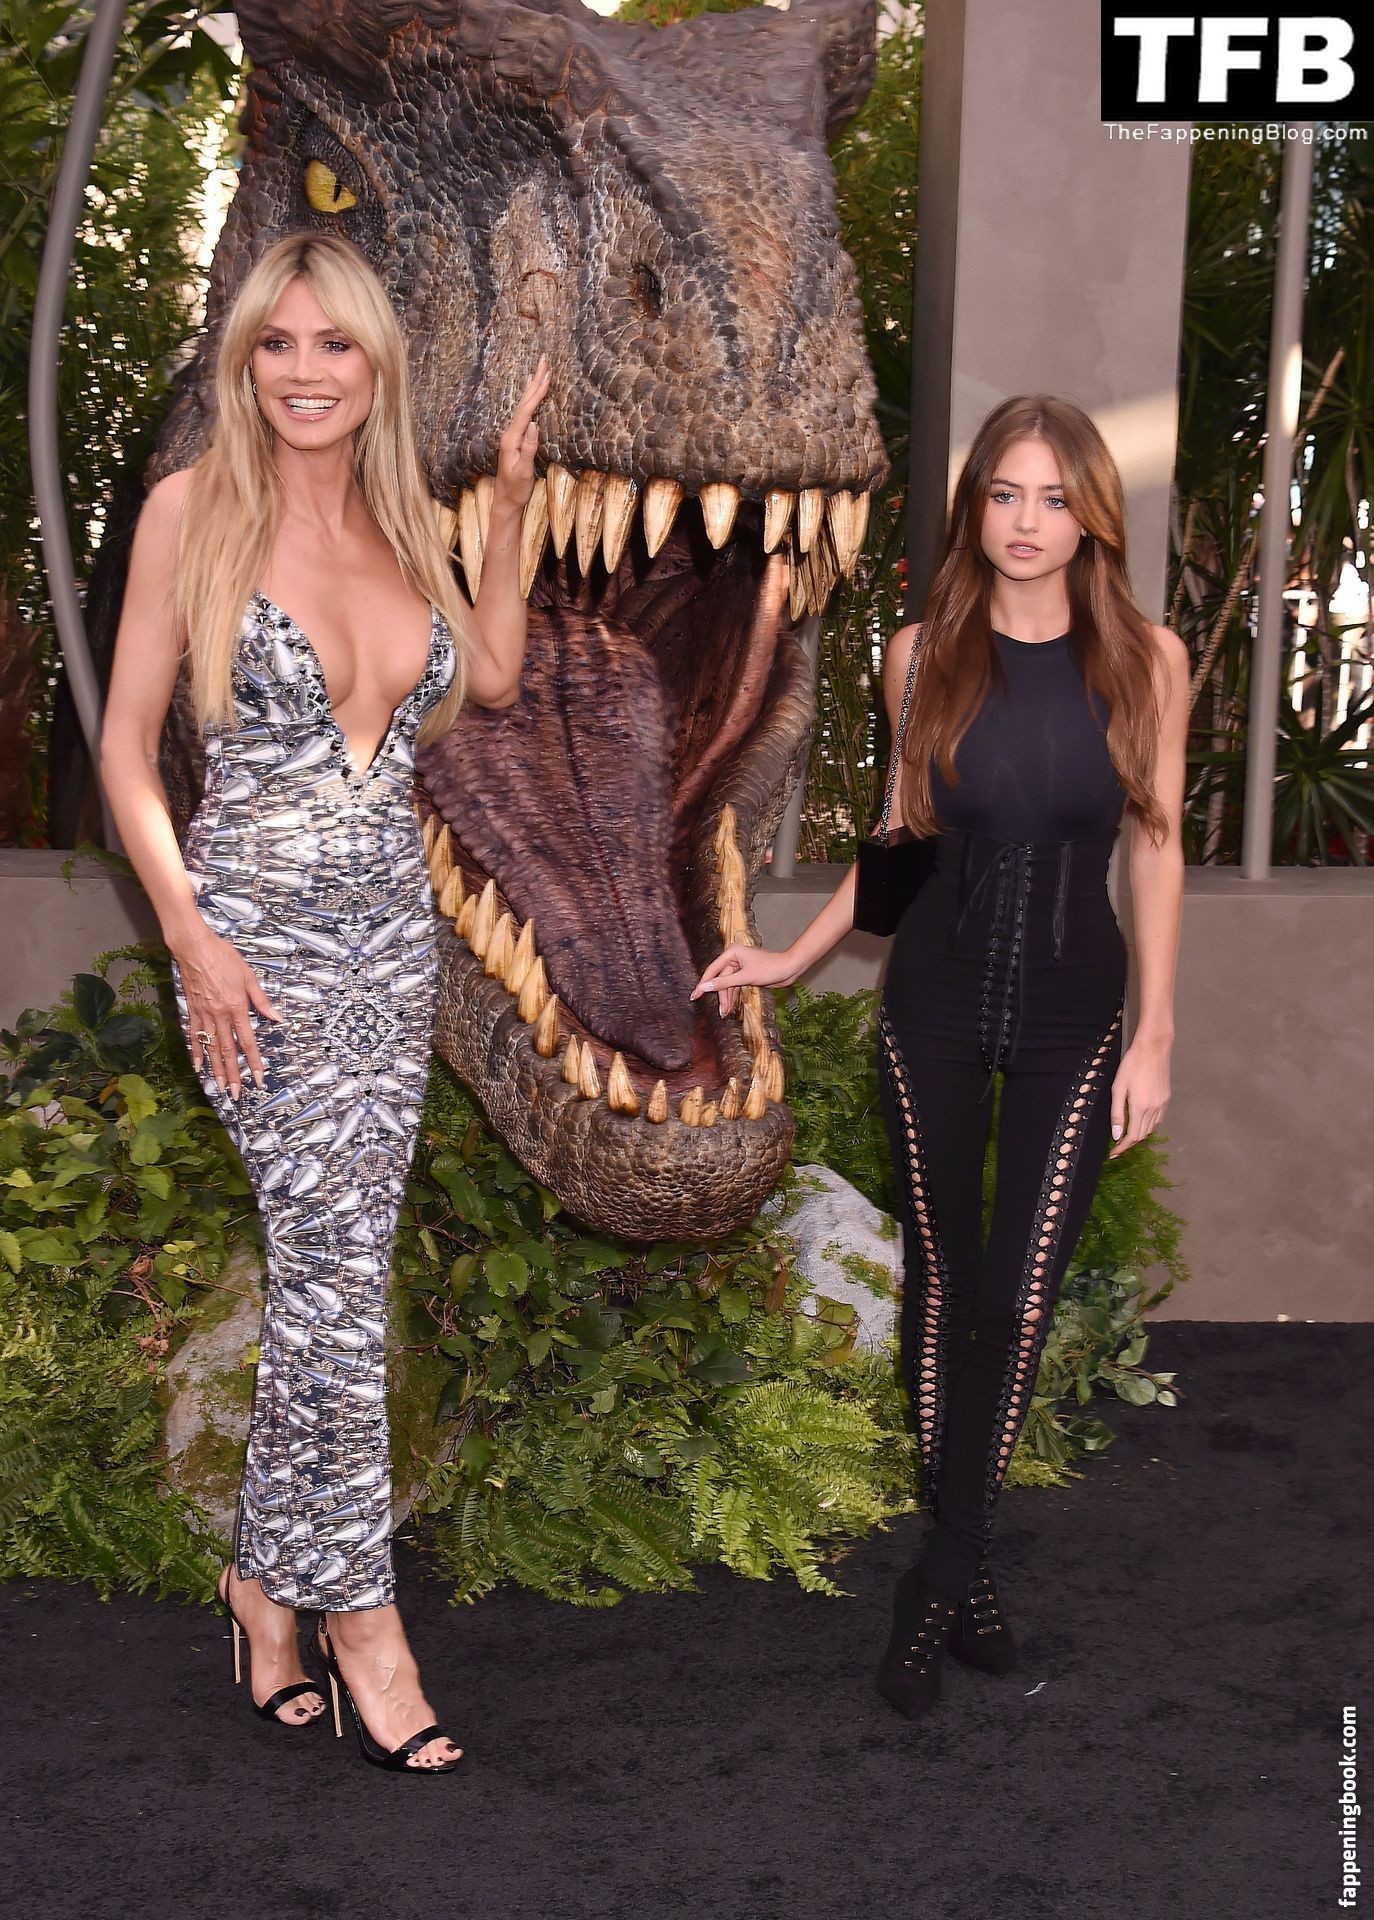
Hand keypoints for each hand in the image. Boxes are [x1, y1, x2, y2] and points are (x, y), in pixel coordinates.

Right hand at [171, 923, 282, 1097]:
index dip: (254, 1061)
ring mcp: (203, 1015)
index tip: (259, 1078)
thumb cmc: (223, 957)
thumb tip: (277, 1017)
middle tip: (237, 1094)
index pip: (248, 1041)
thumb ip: (261, 1000)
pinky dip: (197, 1052)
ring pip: (211, 1048)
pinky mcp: (192, 1011)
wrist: (194, 948)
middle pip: (228, 1051)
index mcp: (236, 1007)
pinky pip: (194, 1036)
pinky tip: (199, 1066)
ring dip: (216, 1070)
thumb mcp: (248, 976)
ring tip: (220, 1087)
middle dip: (234, 1075)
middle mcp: (219, 1016)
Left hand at [492, 354, 550, 514]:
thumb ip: (528, 448)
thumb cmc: (516, 489)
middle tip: (544, 361)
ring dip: (532, 388)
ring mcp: (512, 436)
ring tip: (538, 372)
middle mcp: (510, 434)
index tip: (547, 375)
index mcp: (512, 439)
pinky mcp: (516, 440)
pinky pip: (524, 414)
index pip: (526, 410)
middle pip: (523, 402)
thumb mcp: (523, 471)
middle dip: (535, 381)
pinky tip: (531, 397)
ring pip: (523, 406)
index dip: (537, 392)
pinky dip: (529, 401)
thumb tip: (534, 423)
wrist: (506, 502)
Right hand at [689, 943, 795, 1016]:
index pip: (712, 970)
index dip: (704, 984)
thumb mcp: (745, 977)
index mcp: (731, 952)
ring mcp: (740, 966)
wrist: (789, 969)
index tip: (694, 996)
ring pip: (727, 984)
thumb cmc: (770, 968)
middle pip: (720, 979)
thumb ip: (724, 983)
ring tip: (725, 1012)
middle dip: (720, 995)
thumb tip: (704, 987)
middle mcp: (734, 957)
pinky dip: (733, 995)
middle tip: (720, 1011)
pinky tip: (730, 1006)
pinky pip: (735, 985)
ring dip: (727, 998)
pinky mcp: (746, 974)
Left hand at [1108, 1034, 1170, 1156]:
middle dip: (1129, 1142)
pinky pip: (1158, 1120)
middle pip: (1142, 1135)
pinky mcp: (1167, 1099)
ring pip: (1151, 1129)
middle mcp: (1154, 1109)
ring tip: (1127, 1134)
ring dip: (1139, 1134)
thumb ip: (1116, 1113)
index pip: (1132, 1136)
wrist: (1153, 1049)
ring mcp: (1162, 1104)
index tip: (1114, 1153)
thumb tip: (1116, 1134)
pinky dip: (1148, 1125)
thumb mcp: (1118, 1088)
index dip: (1122, 1147)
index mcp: (1140, 1107)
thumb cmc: (1132, 1065)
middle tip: (1117, 1145)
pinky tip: (1140, 1121)